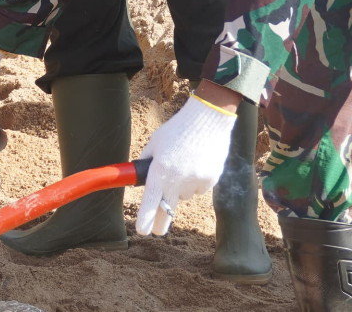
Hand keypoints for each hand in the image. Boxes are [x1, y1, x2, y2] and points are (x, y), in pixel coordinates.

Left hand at [135, 95, 236, 235]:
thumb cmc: (177, 129)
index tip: (142, 231)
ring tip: (183, 164)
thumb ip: (147, 162)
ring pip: (183, 195)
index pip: (151, 203)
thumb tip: (140, 179)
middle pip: (167, 211)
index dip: (146, 220)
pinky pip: (198, 189)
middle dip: (161, 223)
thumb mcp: (155, 143)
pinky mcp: (211, 180)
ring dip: (180, 189)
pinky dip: (194, 182)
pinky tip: (196, 163)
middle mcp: (178, 180)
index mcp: (160, 170)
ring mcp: (196, 182)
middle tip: (156, 230)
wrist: (208, 120)